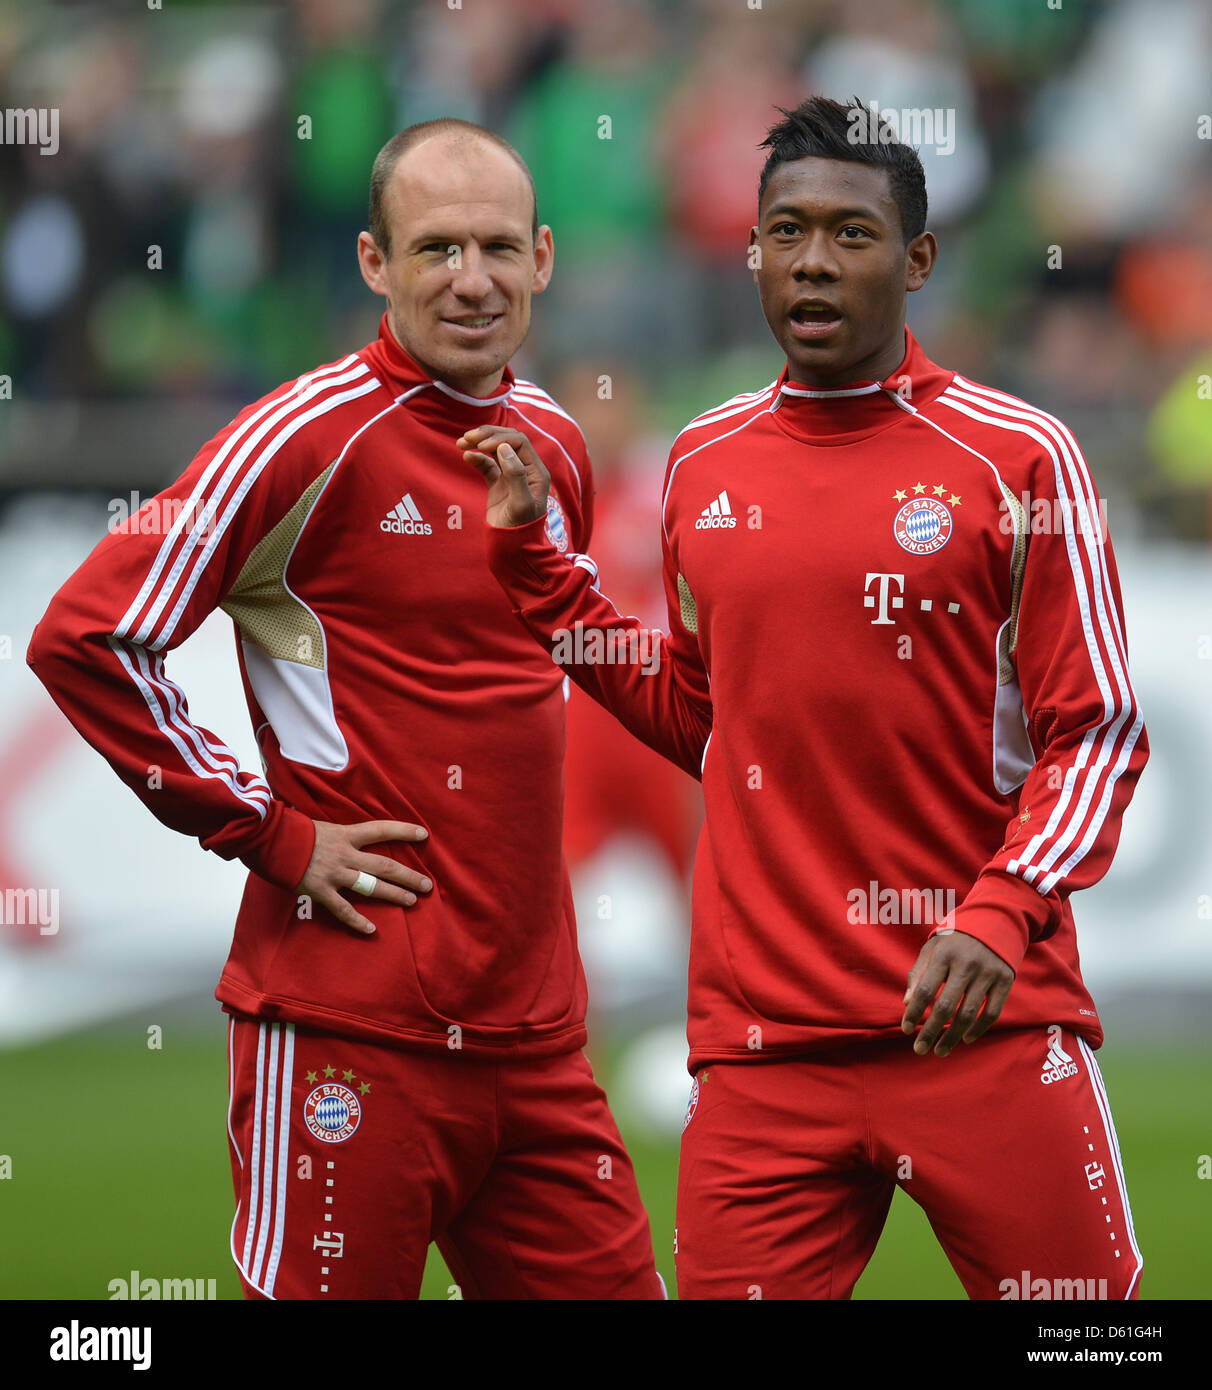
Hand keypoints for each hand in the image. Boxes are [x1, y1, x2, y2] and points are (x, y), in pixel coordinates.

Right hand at [294, 819, 431, 936]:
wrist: (269, 840)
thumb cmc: (292, 830)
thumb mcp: (320, 825)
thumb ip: (336, 834)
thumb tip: (347, 836)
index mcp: (346, 835)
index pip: (381, 830)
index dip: (403, 831)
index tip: (423, 834)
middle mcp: (345, 854)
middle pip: (384, 865)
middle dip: (407, 875)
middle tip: (426, 885)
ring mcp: (334, 874)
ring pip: (371, 886)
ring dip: (393, 894)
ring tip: (412, 901)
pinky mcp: (320, 891)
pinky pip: (343, 909)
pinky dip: (357, 921)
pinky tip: (372, 930)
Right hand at [458, 426, 549, 527]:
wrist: (512, 548)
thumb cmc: (520, 528)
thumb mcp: (521, 504)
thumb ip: (515, 475)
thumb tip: (504, 449)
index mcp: (536, 472)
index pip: (519, 442)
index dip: (499, 438)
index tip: (482, 445)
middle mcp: (525, 470)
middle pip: (507, 440)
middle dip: (487, 435)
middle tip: (468, 436)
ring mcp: (511, 476)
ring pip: (495, 449)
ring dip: (479, 442)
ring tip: (461, 442)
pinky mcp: (498, 484)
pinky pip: (487, 464)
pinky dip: (476, 458)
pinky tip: (465, 456)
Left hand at [900, 929, 1014, 1056]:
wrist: (995, 921)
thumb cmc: (956, 940)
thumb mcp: (933, 948)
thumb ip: (918, 974)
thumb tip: (907, 1004)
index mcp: (943, 955)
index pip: (925, 990)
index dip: (914, 1013)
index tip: (906, 1030)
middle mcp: (966, 964)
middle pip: (946, 1006)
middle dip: (931, 1032)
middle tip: (920, 1050)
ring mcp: (987, 973)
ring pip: (968, 1013)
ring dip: (953, 1037)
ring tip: (940, 1051)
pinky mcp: (1005, 981)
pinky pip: (992, 1012)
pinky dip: (979, 1029)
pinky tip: (966, 1039)